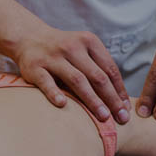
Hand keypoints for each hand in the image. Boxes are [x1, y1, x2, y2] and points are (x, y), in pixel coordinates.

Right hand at [12, 27, 130, 123]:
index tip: (126, 108)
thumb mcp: (83, 50)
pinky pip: (47, 82)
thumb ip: (99, 68)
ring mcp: (53, 57)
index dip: (120, 89)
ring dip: (92, 100)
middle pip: (97, 76)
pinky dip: (55, 93)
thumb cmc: (63, 51)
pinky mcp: (35, 66)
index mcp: (89, 41)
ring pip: (77, 80)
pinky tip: (63, 104)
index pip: (110, 68)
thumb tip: (121, 99)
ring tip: (103, 117)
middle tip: (121, 118)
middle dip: (111, 98)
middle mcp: (72, 47)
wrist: (29, 38)